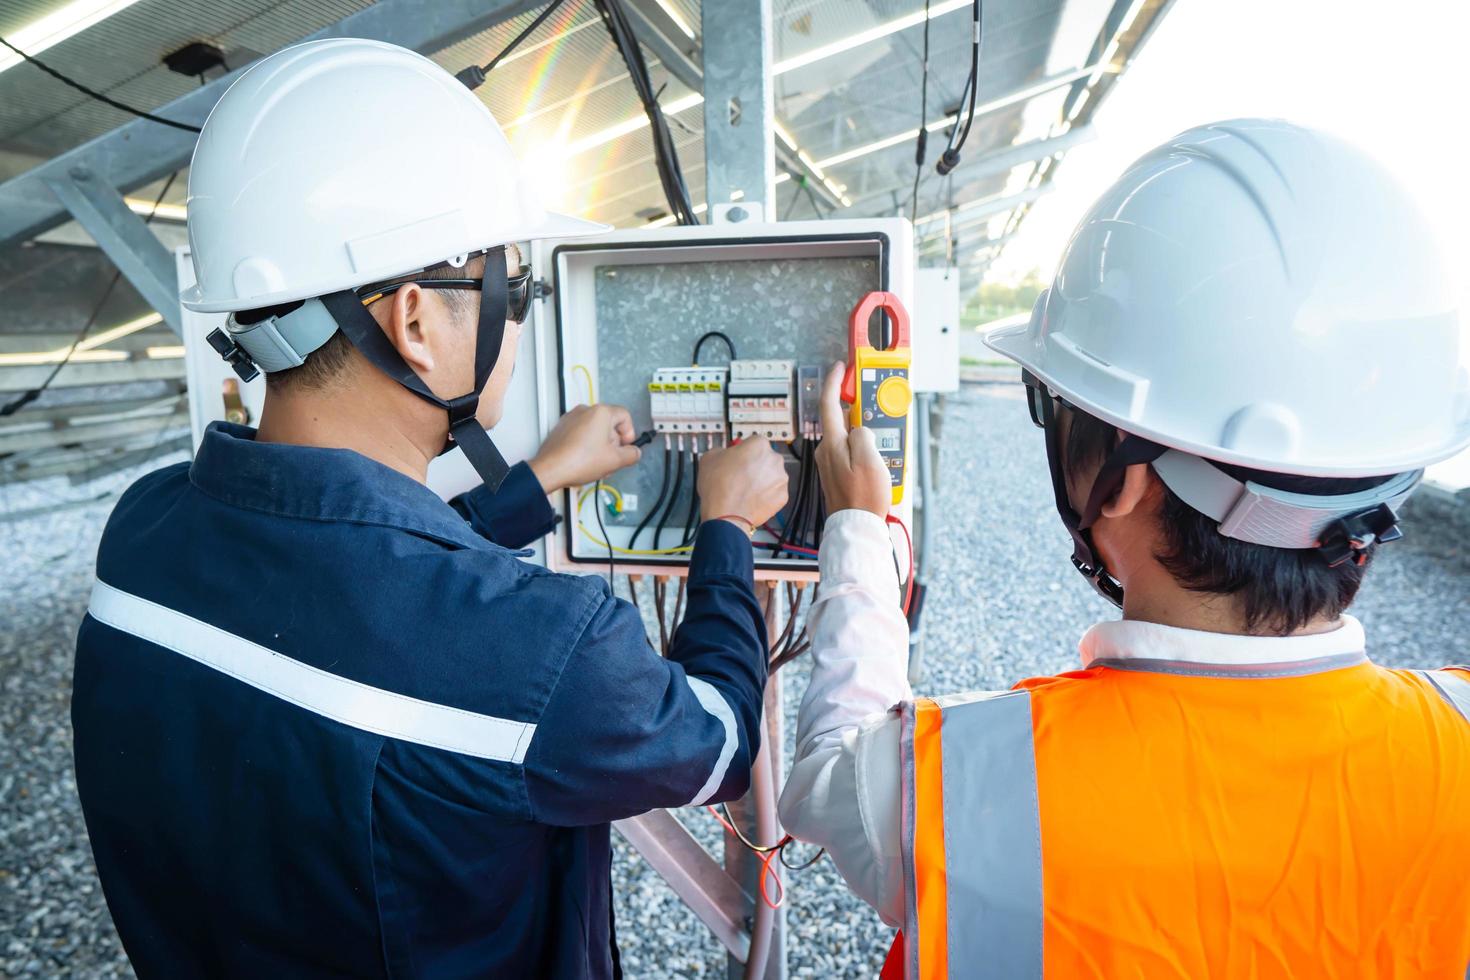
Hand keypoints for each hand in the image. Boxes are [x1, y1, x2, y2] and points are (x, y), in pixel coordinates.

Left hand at [529, 404, 640, 492]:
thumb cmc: (577, 461)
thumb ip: (632, 454)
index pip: (625, 416)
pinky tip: (585, 461)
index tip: (627, 446)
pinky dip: (586, 445)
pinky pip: (581, 433)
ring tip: (597, 463)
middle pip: (609, 424)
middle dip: (614, 442)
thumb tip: (634, 453)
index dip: (630, 433)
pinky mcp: (562, 429)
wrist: (550, 469)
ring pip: (594, 429)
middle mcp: (585, 411)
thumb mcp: (615, 461)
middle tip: (613, 458)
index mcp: (600, 412)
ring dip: (600, 445)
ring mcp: (571, 419)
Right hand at [698, 437, 788, 530]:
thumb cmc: (719, 487)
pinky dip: (765, 495)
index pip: (753, 442)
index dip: (743, 451)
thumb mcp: (710, 457)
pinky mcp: (783, 497)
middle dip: (754, 465)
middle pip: (764, 459)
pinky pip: (773, 493)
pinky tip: (750, 499)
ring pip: (771, 476)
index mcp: (759, 444)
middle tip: (738, 475)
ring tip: (743, 490)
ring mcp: (781, 479)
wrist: (726, 515)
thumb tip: (725, 453)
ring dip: (760, 480)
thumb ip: (722, 450)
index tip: (737, 458)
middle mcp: (775, 459)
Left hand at [816, 361, 890, 517]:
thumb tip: (860, 429)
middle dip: (859, 411)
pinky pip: (852, 452)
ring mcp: (831, 463)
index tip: (839, 368)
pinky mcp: (838, 473)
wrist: (856, 527)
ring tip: (882, 445)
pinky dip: (865, 449)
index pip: (829, 404)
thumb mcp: (869, 459)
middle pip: (842, 419)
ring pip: (849, 436)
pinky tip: (877, 459)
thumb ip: (864, 434)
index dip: (834, 382)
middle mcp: (827, 451)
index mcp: (832, 443)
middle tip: (876, 409)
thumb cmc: (863, 498)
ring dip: (865, 433)